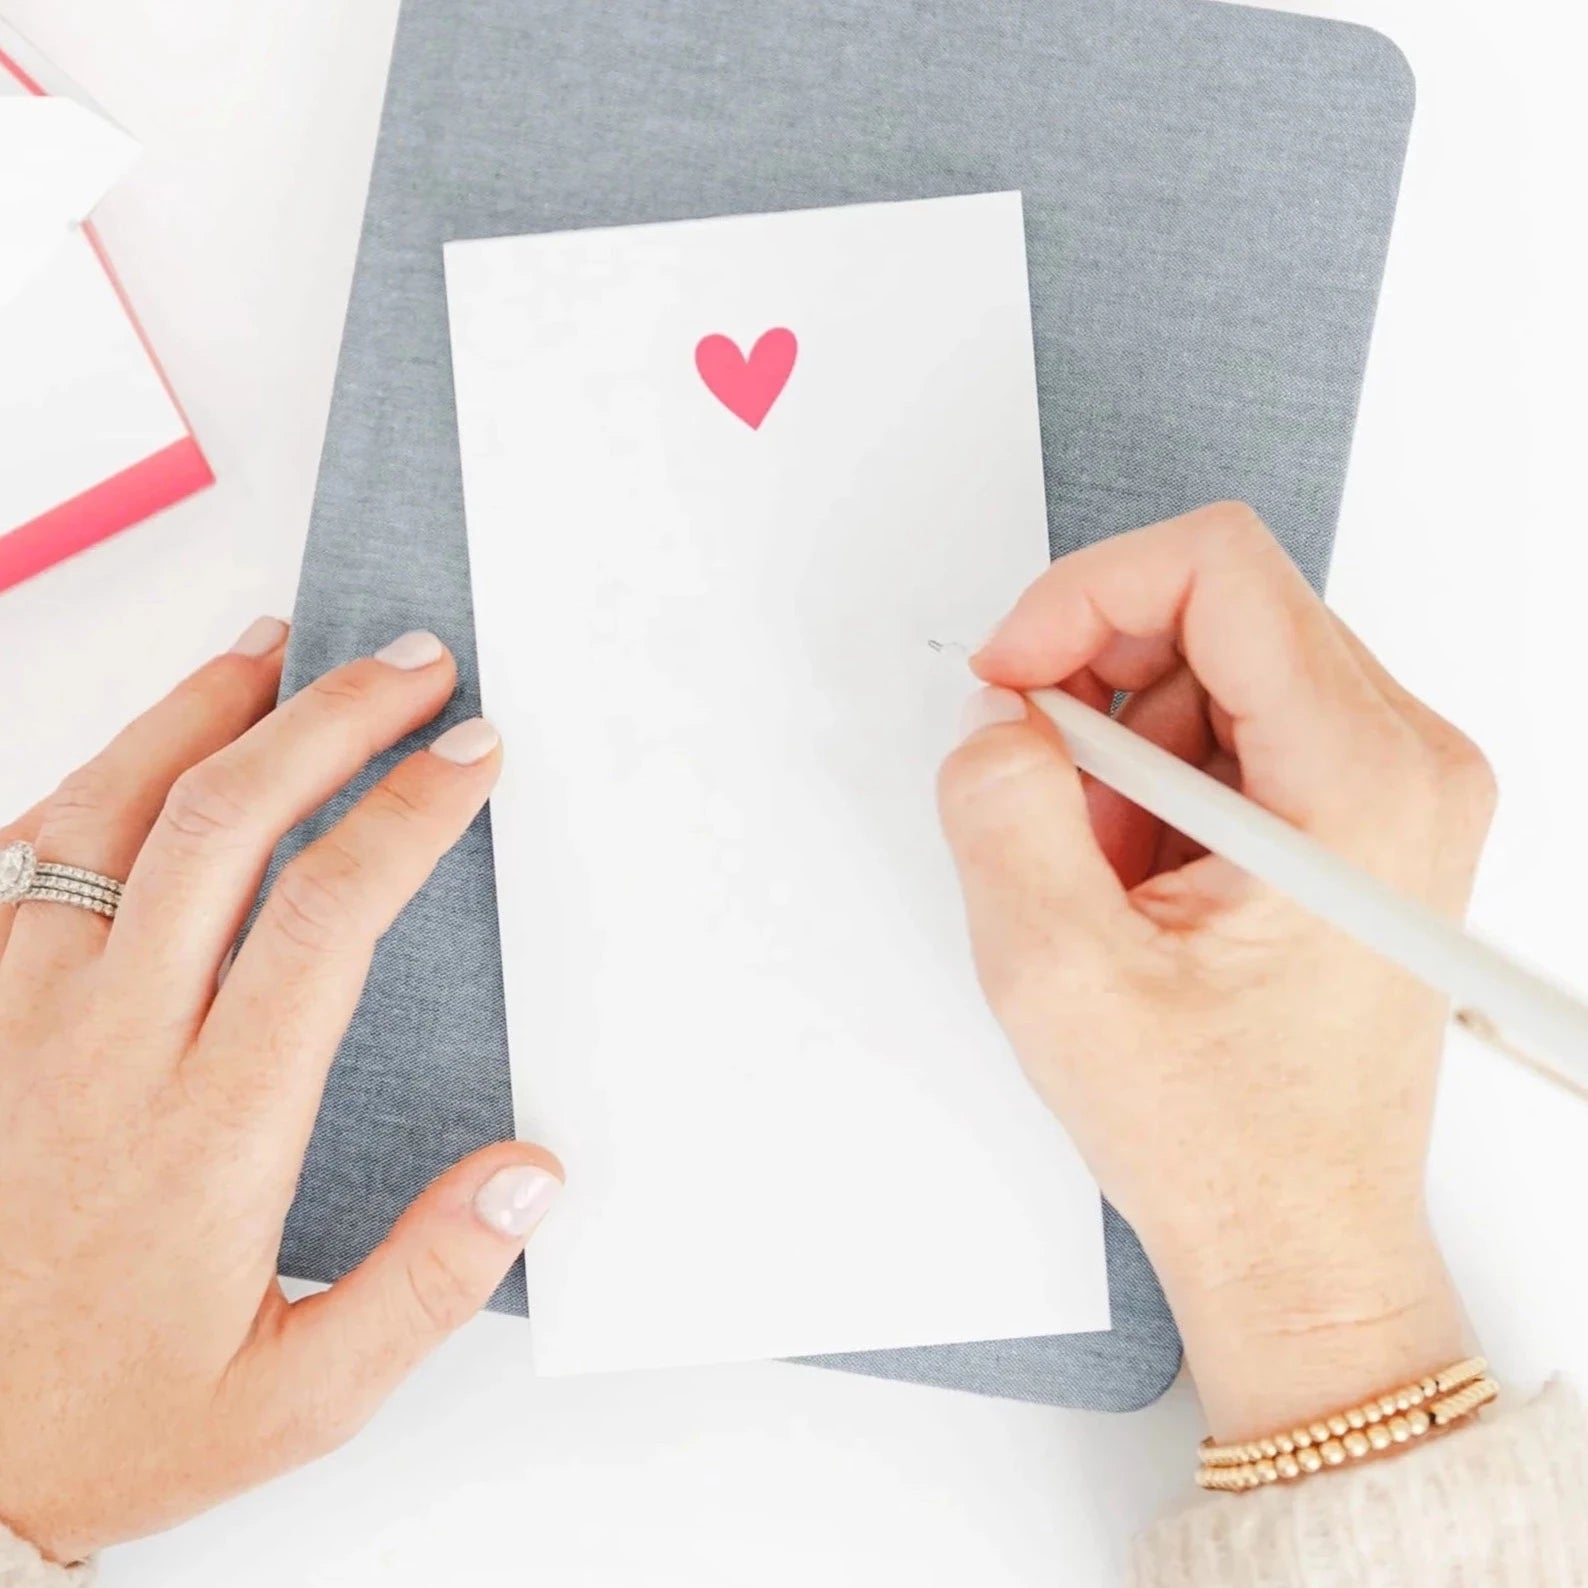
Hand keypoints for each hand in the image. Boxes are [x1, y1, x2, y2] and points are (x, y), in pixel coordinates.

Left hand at [0, 620, 560, 1563]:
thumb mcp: (300, 1400)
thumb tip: (532, 1177)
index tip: (472, 753)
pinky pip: (16, 862)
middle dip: (332, 721)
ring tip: (276, 652)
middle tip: (411, 665)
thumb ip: (425, 1287)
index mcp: (212, 1127)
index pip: (325, 920)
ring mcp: (20, 1020)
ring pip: (107, 816)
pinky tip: (140, 747)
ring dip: (202, 715)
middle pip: (224, 828)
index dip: (407, 815)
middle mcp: (108, 1047)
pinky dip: (86, 780)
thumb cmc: (118, 1417)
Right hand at [938, 503, 1491, 1438]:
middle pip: (1215, 606)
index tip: (1012, 678)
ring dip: (1122, 748)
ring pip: (1211, 666)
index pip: (1216, 567)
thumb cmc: (1225, 1140)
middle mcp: (1404, 762)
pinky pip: (1230, 727)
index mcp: (1360, 783)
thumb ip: (1002, 813)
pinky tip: (1143, 881)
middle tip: (1045, 793)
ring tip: (1107, 873)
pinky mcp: (1359, 811)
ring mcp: (1391, 784)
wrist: (1299, 1234)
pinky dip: (1156, 783)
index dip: (1081, 596)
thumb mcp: (1060, 978)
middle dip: (1095, 685)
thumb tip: (995, 716)